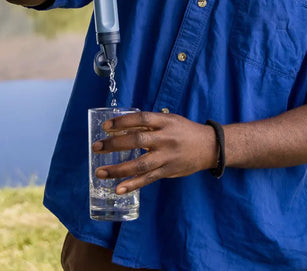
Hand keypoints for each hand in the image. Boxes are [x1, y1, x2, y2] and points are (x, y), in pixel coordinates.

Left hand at [92, 112, 218, 193]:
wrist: (209, 147)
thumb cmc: (184, 130)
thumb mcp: (169, 120)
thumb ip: (149, 124)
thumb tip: (122, 126)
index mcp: (165, 122)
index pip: (141, 119)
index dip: (123, 122)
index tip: (106, 126)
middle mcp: (165, 139)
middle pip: (137, 141)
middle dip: (114, 145)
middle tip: (96, 147)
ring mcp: (167, 157)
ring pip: (139, 164)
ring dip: (117, 170)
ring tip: (100, 172)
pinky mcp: (168, 171)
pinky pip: (148, 179)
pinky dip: (132, 185)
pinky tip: (118, 189)